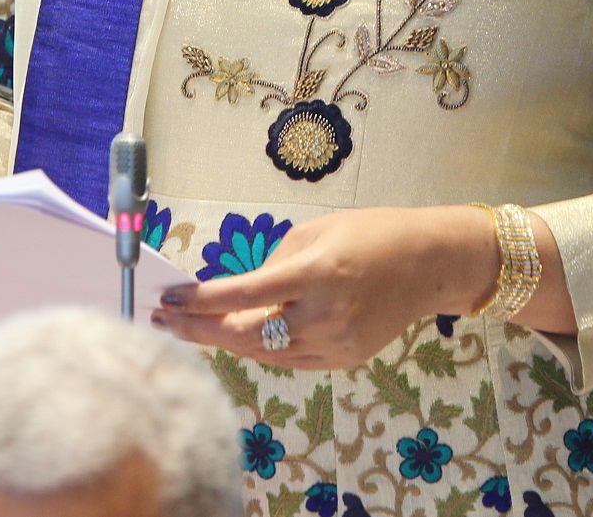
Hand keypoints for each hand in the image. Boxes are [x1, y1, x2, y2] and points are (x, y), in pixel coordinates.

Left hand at [148, 205, 501, 369]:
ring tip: (187, 330)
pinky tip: (233, 337)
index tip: (170, 299)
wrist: (429, 264)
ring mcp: (337, 344)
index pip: (245, 294)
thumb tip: (234, 293)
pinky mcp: (344, 359)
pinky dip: (259, 349)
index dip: (201, 301)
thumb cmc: (370, 234)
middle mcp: (327, 315)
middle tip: (162, 323)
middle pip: (247, 335)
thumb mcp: (315, 233)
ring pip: (264, 353)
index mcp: (318, 273)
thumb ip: (273, 265)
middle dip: (199, 331)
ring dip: (222, 342)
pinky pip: (289, 359)